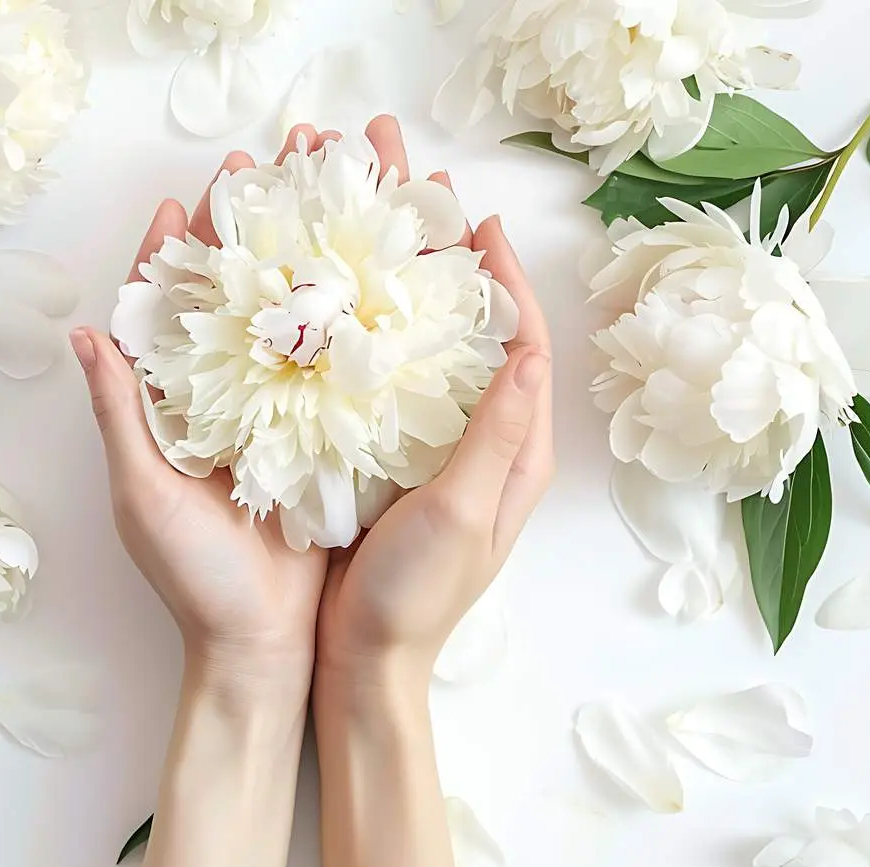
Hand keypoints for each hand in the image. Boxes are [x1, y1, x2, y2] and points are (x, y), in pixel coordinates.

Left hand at [71, 129, 341, 692]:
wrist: (265, 646)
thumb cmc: (193, 579)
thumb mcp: (142, 495)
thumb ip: (120, 415)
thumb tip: (85, 333)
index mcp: (172, 409)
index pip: (166, 314)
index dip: (172, 255)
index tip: (183, 199)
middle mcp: (225, 401)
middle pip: (233, 299)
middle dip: (248, 232)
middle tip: (268, 168)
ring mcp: (278, 416)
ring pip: (287, 321)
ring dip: (303, 259)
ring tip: (324, 198)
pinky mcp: (324, 438)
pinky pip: (332, 369)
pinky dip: (348, 322)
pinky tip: (371, 276)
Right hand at [317, 119, 554, 688]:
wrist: (362, 663)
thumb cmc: (415, 597)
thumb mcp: (463, 513)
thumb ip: (497, 433)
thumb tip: (528, 347)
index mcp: (515, 452)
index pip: (524, 347)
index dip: (507, 282)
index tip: (480, 224)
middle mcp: (483, 442)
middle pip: (478, 335)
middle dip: (456, 265)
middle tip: (425, 200)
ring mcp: (436, 451)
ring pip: (432, 350)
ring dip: (413, 289)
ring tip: (382, 231)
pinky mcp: (390, 461)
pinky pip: (392, 382)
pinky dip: (373, 335)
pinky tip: (341, 304)